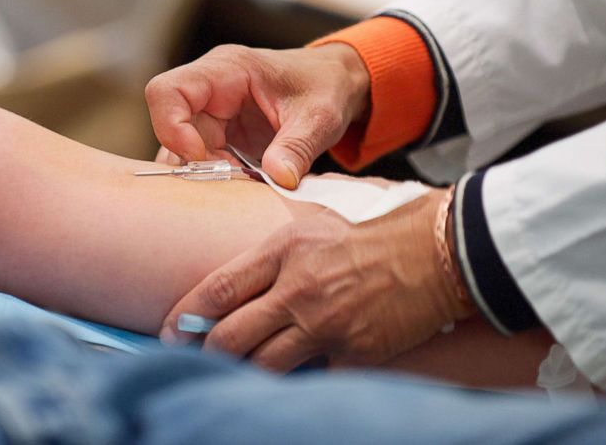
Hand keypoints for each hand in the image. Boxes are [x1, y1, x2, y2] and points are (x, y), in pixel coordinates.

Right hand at [145, 43, 369, 187]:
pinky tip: (242, 188)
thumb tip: (279, 180)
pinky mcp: (221, 136)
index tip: (203, 160)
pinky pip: (201, 161)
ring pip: (182, 150)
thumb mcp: (320, 117)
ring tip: (242, 186)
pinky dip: (217, 179)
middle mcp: (211, 89)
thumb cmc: (327, 86)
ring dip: (205, 175)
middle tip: (235, 181)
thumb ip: (297, 147)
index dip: (172, 128)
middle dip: (196, 164)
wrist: (339, 84)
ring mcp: (213, 114)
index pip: (167, 91)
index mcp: (227, 69)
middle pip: (172, 129)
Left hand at [159, 186, 474, 371]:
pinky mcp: (354, 353)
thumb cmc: (369, 235)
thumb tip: (227, 284)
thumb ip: (269, 252)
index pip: (219, 289)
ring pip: (263, 365)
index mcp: (285, 251)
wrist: (435, 252)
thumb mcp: (312, 225)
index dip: (186, 315)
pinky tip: (289, 379)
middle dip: (206, 352)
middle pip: (231, 336)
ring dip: (244, 371)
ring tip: (234, 372)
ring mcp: (326, 325)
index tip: (170, 331)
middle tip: (193, 357)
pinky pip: (312, 379)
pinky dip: (298, 381)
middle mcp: (299, 290)